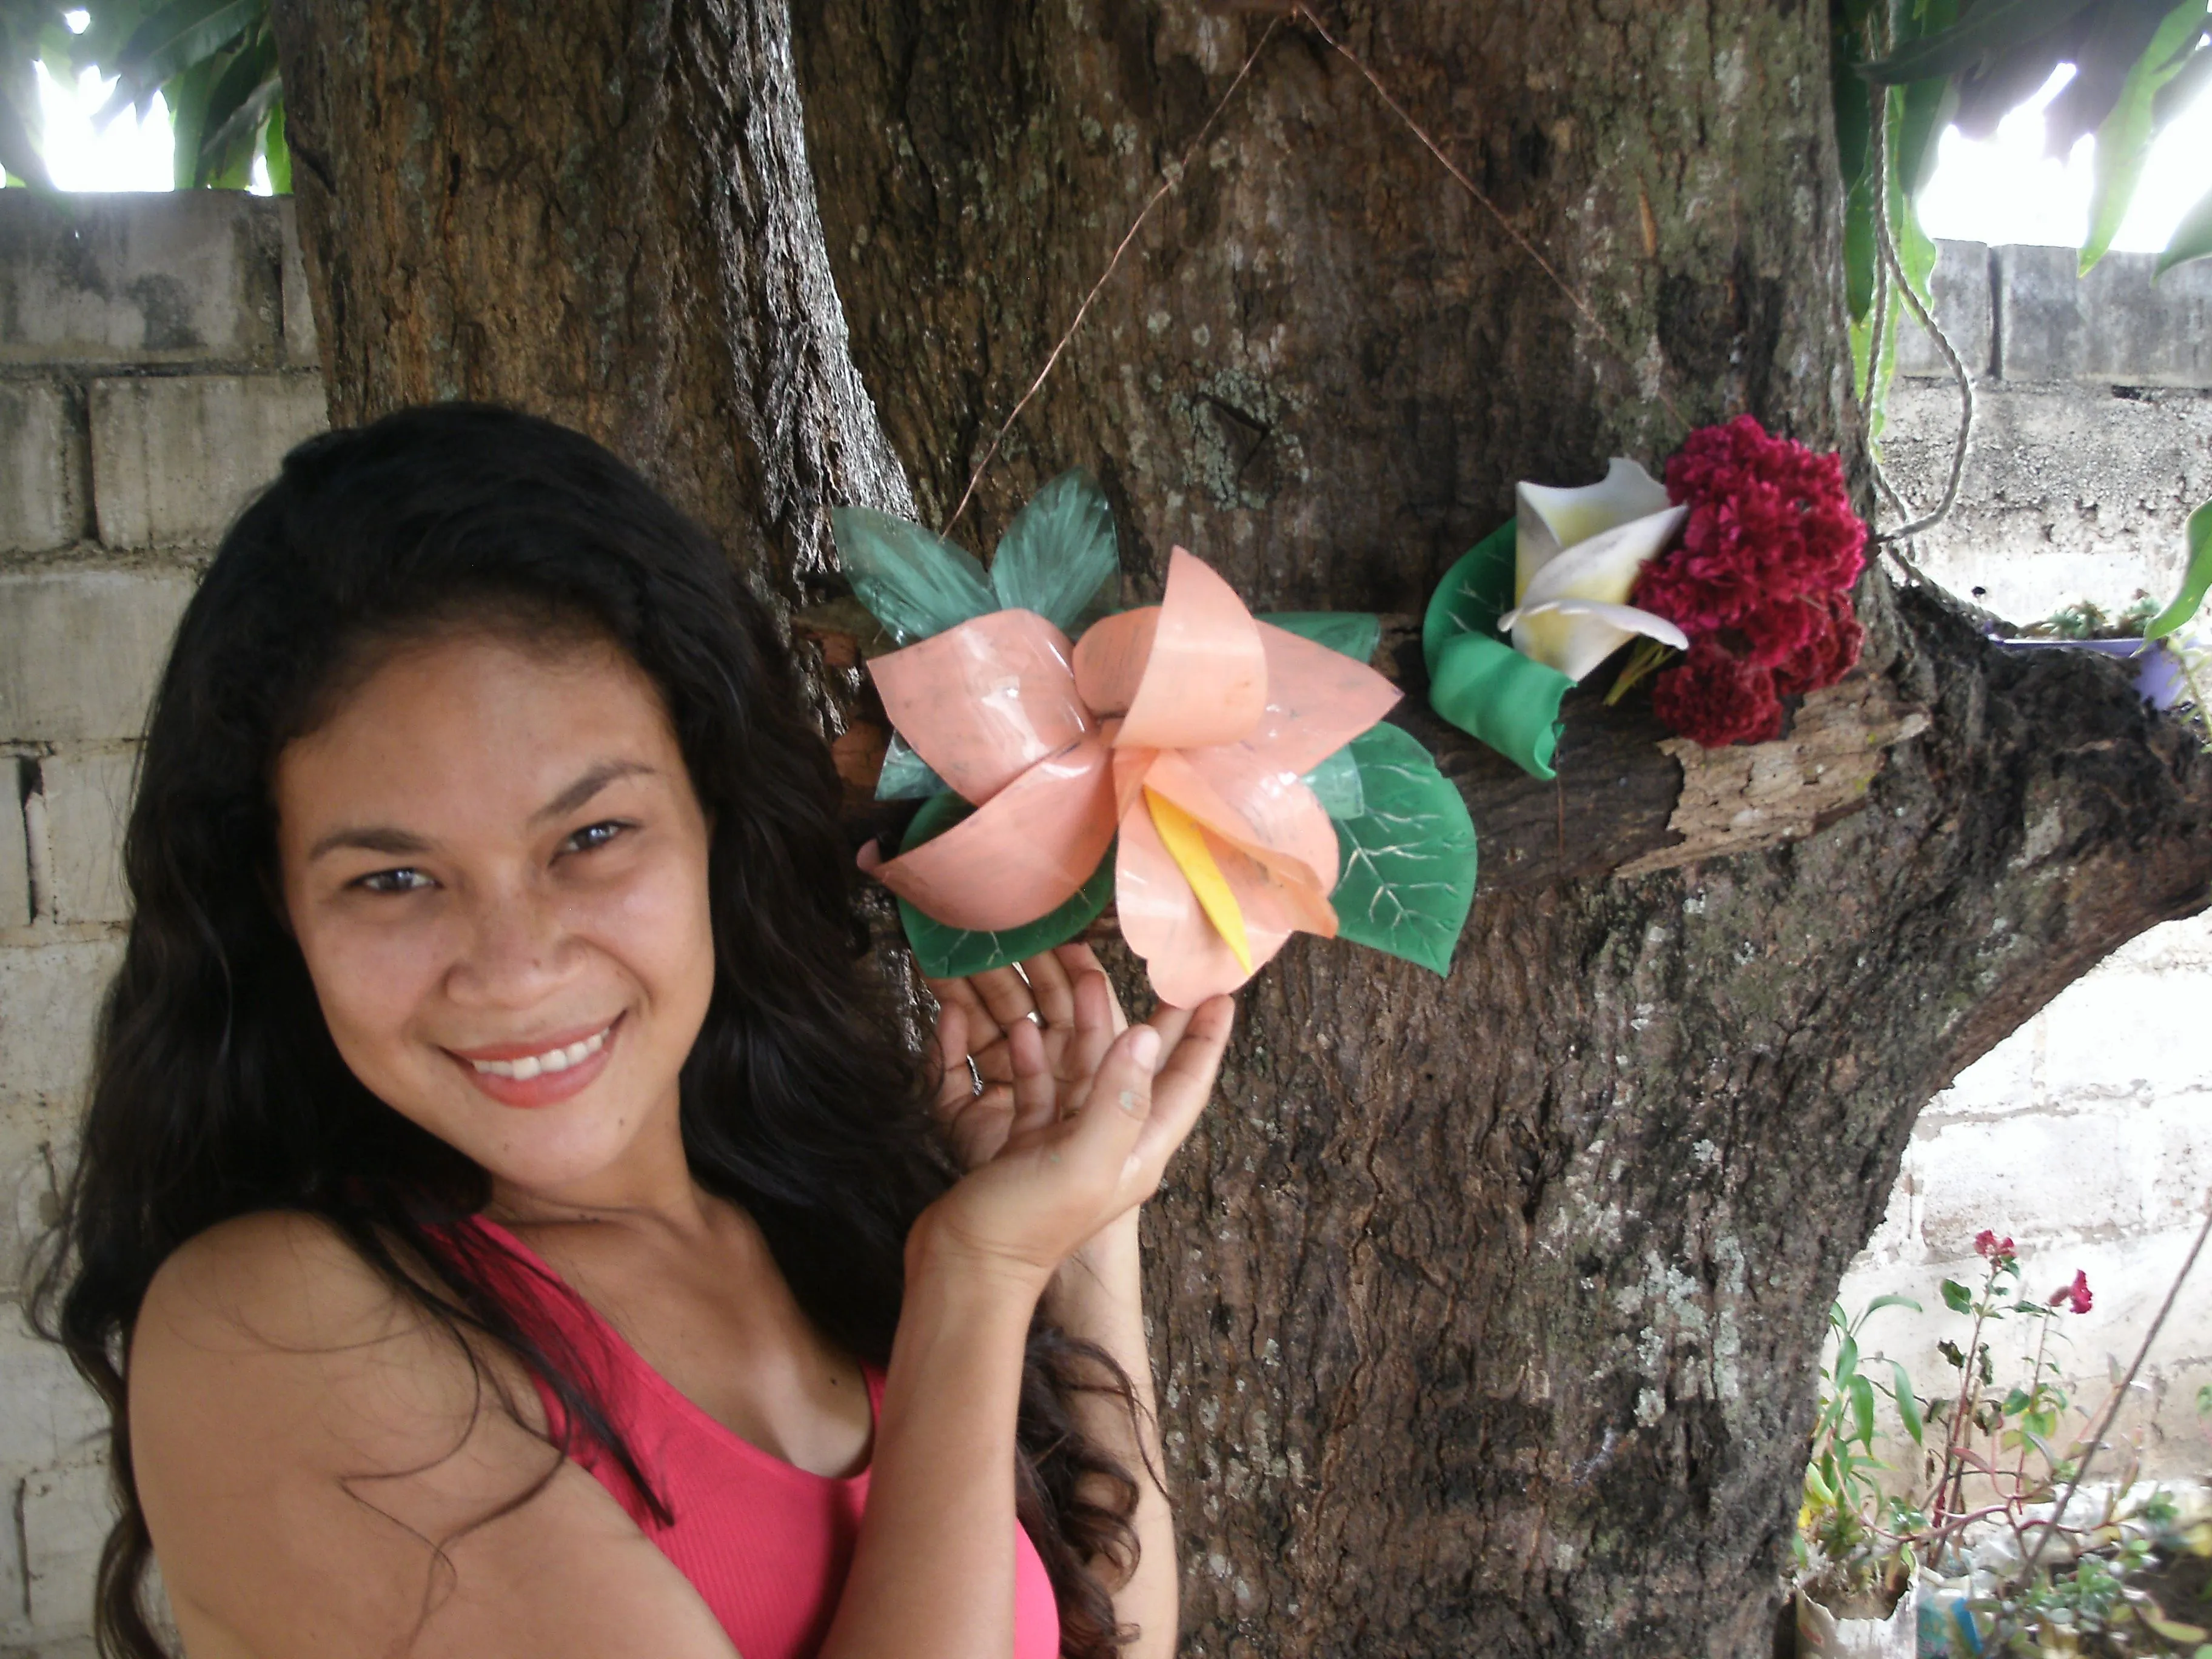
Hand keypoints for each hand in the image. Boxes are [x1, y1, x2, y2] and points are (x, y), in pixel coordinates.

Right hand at [917, 956, 1233, 1294]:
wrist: (963, 1267)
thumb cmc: (1028, 1225)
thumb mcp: (1086, 1159)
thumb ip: (1118, 1097)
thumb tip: (1145, 1037)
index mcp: (1138, 1151)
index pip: (1185, 1086)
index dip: (1205, 1040)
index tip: (1221, 995)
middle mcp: (1110, 1144)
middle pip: (1142, 1070)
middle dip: (1154, 1022)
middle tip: (1166, 974)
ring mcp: (1068, 1145)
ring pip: (1087, 1071)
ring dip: (1087, 1027)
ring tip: (1086, 978)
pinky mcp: (1027, 1145)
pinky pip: (1040, 1089)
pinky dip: (1036, 1057)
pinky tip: (1024, 1028)